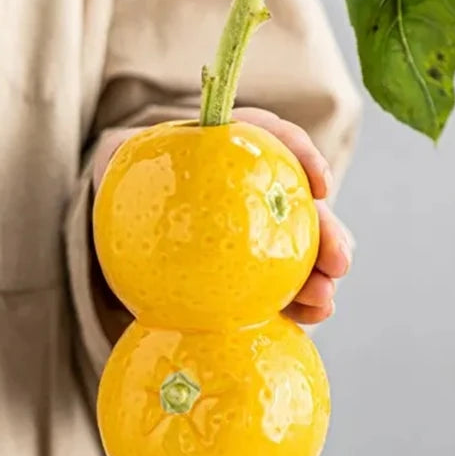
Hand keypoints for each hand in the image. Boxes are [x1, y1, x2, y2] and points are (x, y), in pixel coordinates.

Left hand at [91, 109, 352, 327]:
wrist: (133, 213)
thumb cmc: (133, 180)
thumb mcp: (121, 157)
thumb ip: (119, 155)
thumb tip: (116, 156)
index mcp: (235, 146)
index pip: (275, 138)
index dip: (302, 156)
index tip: (319, 184)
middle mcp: (262, 185)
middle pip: (302, 205)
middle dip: (329, 233)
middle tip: (338, 262)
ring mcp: (266, 229)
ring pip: (305, 248)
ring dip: (322, 275)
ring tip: (324, 301)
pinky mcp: (259, 269)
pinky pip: (285, 286)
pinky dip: (300, 303)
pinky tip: (309, 317)